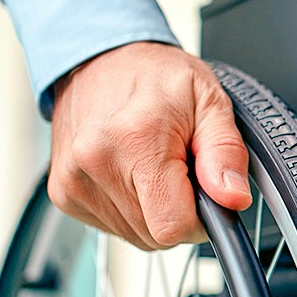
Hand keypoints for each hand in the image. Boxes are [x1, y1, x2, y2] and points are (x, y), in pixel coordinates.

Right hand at [48, 42, 251, 249]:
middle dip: (178, 209)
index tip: (202, 189)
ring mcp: (74, 181)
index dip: (199, 217)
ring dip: (154, 210)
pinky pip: (114, 228)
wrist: (100, 59)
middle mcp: (96, 162)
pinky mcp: (63, 193)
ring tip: (153, 165)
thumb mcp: (210, 101)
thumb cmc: (155, 77)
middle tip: (178, 167)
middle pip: (156, 235)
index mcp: (135, 139)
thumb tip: (232, 198)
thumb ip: (226, 153)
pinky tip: (130, 173)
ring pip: (136, 236)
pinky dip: (131, 209)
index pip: (173, 226)